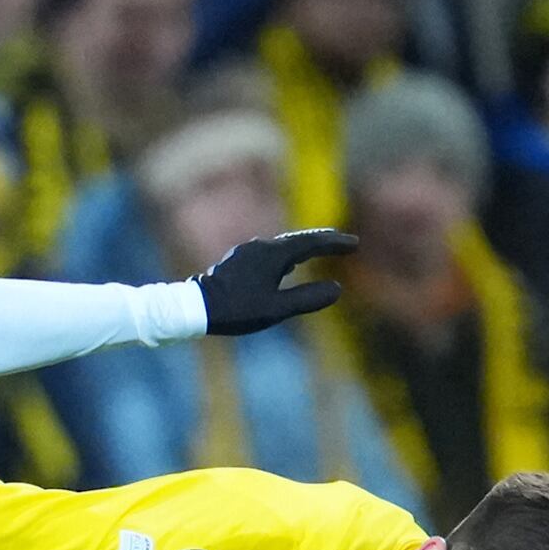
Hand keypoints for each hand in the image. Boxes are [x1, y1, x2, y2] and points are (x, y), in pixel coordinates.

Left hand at [195, 229, 357, 336]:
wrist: (194, 308)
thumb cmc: (235, 310)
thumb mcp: (276, 309)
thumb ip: (307, 298)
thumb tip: (337, 289)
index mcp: (273, 255)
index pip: (311, 243)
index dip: (335, 243)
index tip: (354, 243)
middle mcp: (260, 247)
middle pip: (298, 239)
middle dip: (322, 240)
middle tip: (343, 241)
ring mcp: (247, 253)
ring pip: (283, 246)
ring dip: (304, 246)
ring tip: (320, 249)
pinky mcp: (237, 262)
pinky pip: (270, 253)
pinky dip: (287, 255)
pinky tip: (287, 265)